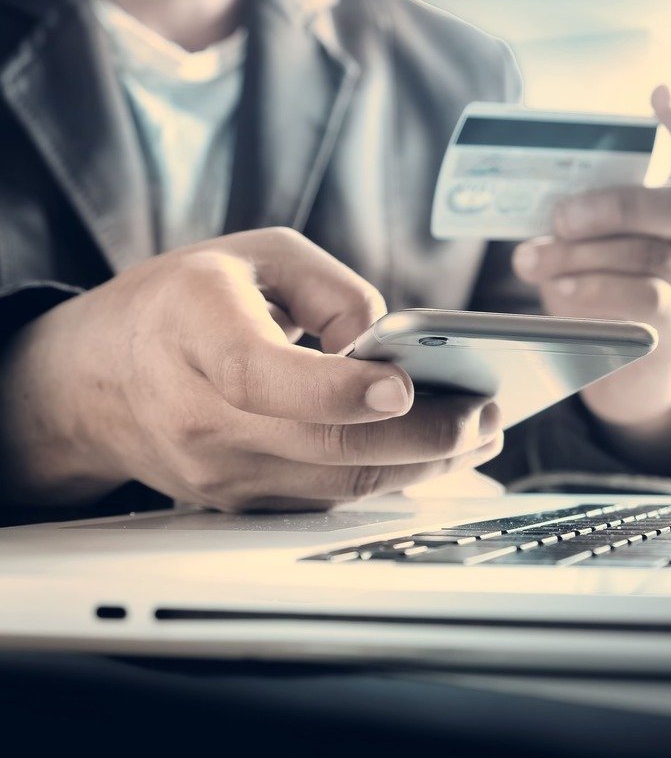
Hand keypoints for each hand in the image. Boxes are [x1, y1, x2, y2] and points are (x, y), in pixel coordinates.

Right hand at [0, 228, 501, 510]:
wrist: (97, 382)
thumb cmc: (179, 305)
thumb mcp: (255, 256)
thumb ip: (332, 289)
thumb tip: (392, 346)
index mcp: (192, 333)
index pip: (261, 377)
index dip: (337, 389)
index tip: (403, 387)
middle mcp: (200, 417)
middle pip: (326, 447)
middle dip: (424, 438)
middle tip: (486, 415)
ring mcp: (220, 473)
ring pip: (340, 484)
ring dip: (421, 465)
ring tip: (477, 435)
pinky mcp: (240, 500)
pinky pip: (328, 497)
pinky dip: (387, 479)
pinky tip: (429, 456)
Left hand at [511, 86, 670, 460]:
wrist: (633, 375)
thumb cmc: (611, 298)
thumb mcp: (599, 252)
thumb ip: (582, 227)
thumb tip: (534, 216)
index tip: (660, 96)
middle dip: (612, 206)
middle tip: (559, 218)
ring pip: (651, 256)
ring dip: (581, 256)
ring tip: (533, 261)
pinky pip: (647, 300)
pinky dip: (597, 291)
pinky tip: (562, 292)